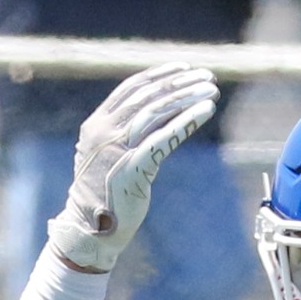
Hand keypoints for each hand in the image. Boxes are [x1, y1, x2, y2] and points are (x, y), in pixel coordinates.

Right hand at [47, 63, 218, 273]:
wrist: (89, 230)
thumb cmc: (102, 196)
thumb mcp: (108, 157)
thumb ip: (123, 135)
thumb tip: (154, 118)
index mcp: (96, 125)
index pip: (132, 89)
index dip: (160, 76)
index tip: (184, 69)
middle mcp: (104, 132)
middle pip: (148, 96)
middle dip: (180, 83)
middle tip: (208, 77)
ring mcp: (117, 149)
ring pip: (156, 112)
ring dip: (187, 98)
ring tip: (211, 91)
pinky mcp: (133, 168)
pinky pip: (163, 138)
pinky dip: (186, 122)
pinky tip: (205, 112)